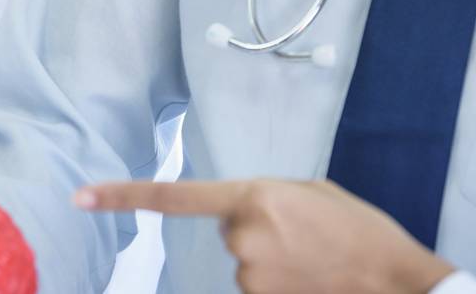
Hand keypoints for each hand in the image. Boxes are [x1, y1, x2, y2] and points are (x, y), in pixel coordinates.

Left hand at [76, 178, 455, 293]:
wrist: (394, 280)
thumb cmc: (359, 230)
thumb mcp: (311, 192)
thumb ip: (266, 197)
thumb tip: (242, 217)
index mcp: (254, 196)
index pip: (175, 197)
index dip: (123, 196)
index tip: (81, 197)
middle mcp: (243, 237)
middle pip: (229, 232)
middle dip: (257, 231)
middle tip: (303, 234)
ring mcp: (251, 277)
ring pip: (246, 263)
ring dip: (272, 260)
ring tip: (314, 258)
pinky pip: (259, 286)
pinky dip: (280, 282)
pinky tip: (310, 278)